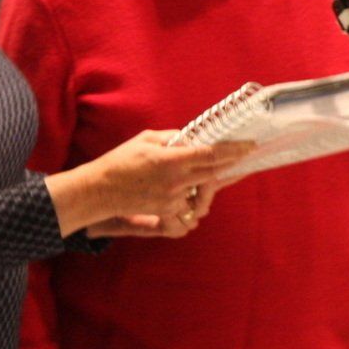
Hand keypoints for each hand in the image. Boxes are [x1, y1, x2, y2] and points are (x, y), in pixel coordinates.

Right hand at [45, 132, 247, 236]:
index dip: (234, 150)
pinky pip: (188, 201)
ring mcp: (172, 198)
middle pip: (213, 171)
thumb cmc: (120, 161)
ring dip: (210, 178)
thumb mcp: (146, 139)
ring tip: (217, 169)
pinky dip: (192, 193)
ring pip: (202, 188)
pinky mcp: (166, 211)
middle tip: (244, 154)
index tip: (250, 145)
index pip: (211, 154)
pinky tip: (192, 186)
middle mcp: (175, 181)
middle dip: (232, 162)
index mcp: (171, 160)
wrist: (98, 191)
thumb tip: (191, 137)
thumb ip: (172, 138)